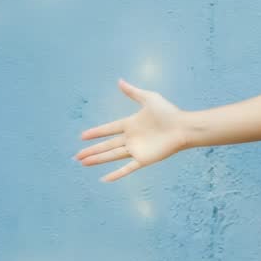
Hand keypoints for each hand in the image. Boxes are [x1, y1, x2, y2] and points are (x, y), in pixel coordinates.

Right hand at [74, 79, 189, 182]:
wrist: (184, 128)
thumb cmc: (169, 112)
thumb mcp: (149, 99)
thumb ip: (133, 92)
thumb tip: (119, 81)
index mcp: (131, 124)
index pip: (109, 129)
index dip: (95, 133)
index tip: (82, 137)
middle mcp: (131, 138)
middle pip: (107, 145)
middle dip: (91, 150)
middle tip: (76, 156)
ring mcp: (137, 150)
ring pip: (112, 156)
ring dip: (97, 160)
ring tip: (83, 163)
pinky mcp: (144, 160)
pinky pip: (127, 168)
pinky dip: (116, 174)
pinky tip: (104, 179)